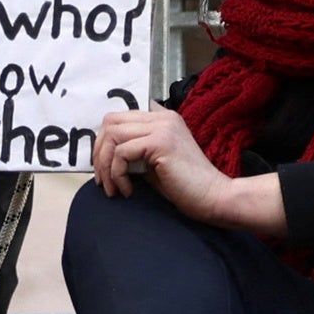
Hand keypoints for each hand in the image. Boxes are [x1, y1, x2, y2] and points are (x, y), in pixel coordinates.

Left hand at [91, 103, 213, 205]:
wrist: (214, 197)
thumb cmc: (186, 187)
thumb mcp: (154, 163)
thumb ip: (135, 152)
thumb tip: (106, 155)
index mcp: (162, 118)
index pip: (119, 118)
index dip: (104, 143)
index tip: (104, 168)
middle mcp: (162, 117)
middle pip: (110, 122)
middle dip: (99, 152)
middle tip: (102, 180)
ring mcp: (162, 127)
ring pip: (112, 136)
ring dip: (105, 165)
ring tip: (113, 188)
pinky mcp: (160, 142)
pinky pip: (121, 153)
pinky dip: (117, 174)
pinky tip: (127, 190)